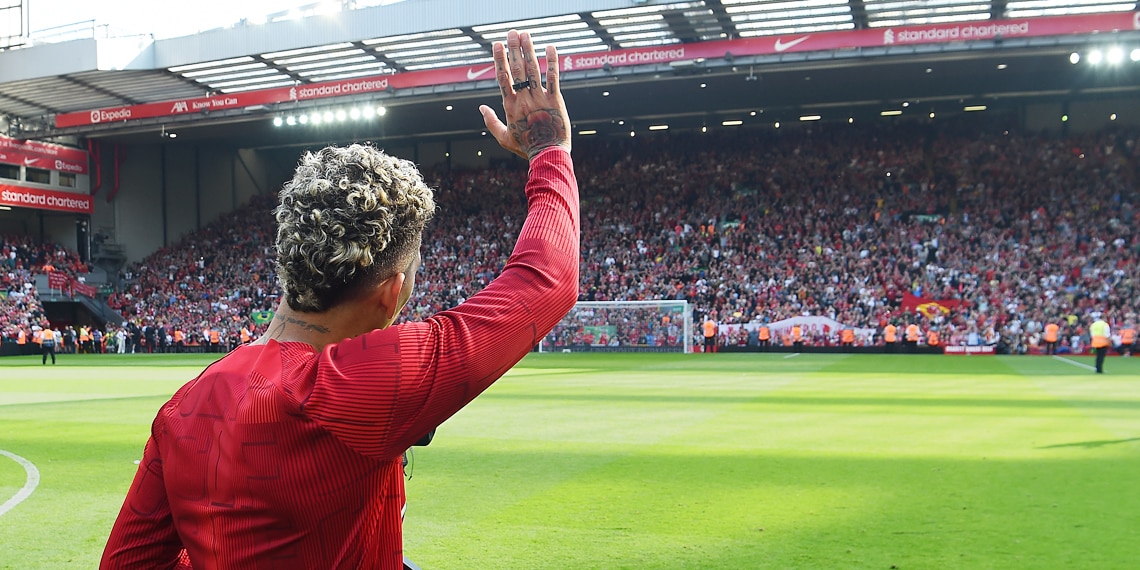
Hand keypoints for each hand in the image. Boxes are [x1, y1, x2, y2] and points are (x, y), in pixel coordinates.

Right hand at [479, 30, 570, 159]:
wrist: (548, 154)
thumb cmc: (525, 147)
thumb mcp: (503, 138)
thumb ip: (491, 122)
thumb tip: (480, 108)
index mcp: (510, 106)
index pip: (503, 78)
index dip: (499, 59)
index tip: (497, 44)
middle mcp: (524, 99)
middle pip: (517, 69)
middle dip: (513, 49)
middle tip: (512, 33)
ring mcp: (540, 98)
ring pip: (533, 70)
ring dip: (528, 50)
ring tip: (525, 34)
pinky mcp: (556, 100)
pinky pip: (553, 78)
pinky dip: (552, 62)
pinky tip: (550, 47)